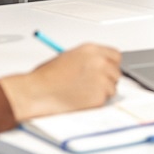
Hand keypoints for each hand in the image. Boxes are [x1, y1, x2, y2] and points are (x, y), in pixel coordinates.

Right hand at [0, 44, 121, 121]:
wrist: (37, 92)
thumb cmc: (46, 77)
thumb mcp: (68, 57)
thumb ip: (87, 59)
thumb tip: (97, 66)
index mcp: (91, 50)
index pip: (115, 55)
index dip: (110, 64)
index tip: (106, 70)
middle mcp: (99, 63)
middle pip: (116, 72)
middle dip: (107, 79)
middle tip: (93, 86)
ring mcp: (101, 80)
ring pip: (112, 88)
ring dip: (102, 92)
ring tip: (82, 93)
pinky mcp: (99, 97)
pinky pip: (105, 101)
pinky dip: (96, 102)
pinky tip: (80, 100)